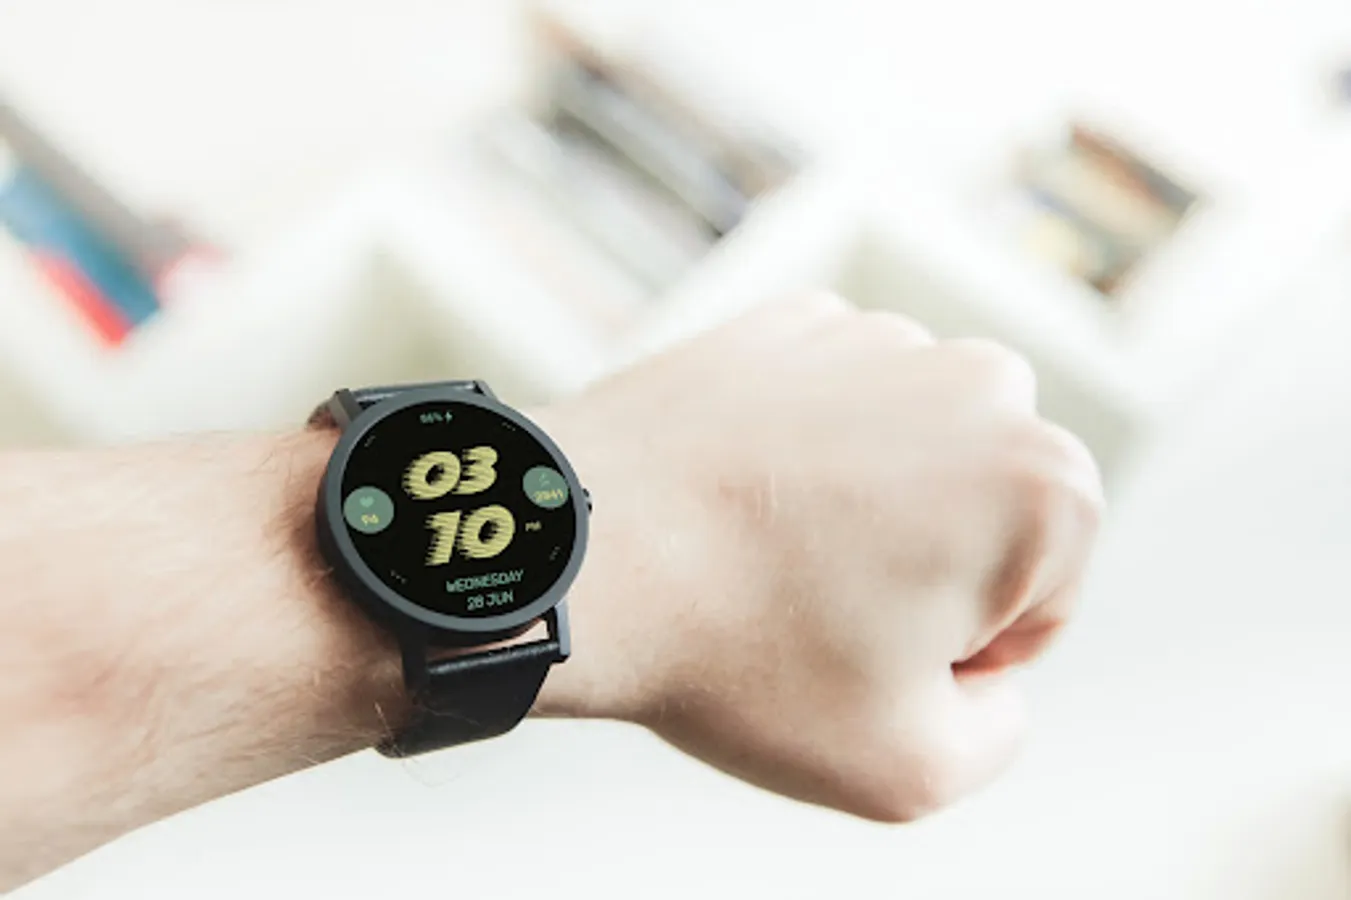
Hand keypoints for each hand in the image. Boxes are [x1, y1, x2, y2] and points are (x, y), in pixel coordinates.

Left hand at [537, 293, 1102, 820]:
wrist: (583, 552)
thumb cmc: (742, 658)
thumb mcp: (910, 769)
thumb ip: (1000, 731)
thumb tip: (986, 677)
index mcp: (1045, 489)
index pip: (1043, 603)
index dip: (959, 656)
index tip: (870, 656)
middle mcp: (981, 386)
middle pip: (985, 517)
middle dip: (929, 570)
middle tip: (823, 611)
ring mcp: (879, 340)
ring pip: (910, 455)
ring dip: (867, 506)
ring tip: (773, 556)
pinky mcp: (794, 321)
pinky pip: (831, 408)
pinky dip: (802, 453)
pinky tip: (738, 499)